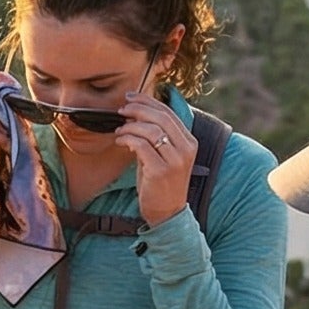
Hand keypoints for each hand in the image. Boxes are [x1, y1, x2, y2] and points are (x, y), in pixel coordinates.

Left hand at [115, 92, 196, 227]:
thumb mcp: (164, 155)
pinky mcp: (160, 171)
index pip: (169, 113)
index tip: (131, 97)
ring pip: (150, 130)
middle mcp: (186, 149)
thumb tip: (136, 114)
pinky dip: (128, 139)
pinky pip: (141, 145)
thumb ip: (156, 136)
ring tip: (119, 130)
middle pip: (161, 117)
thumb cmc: (161, 182)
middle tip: (121, 109)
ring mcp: (175, 160)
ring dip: (130, 126)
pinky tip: (121, 141)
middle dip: (138, 109)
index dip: (148, 102)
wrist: (167, 212)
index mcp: (189, 142)